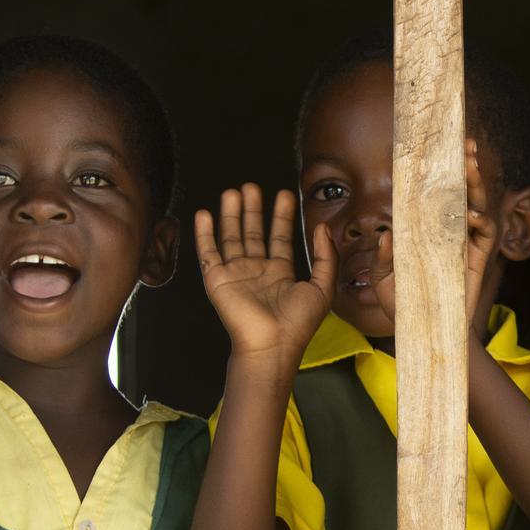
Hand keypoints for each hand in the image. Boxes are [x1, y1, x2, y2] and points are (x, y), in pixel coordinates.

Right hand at [196, 184, 334, 360]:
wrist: (272, 344)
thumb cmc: (298, 323)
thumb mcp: (322, 287)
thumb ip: (325, 257)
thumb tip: (322, 228)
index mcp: (280, 273)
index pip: (279, 238)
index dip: (282, 216)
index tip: (285, 194)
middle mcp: (256, 271)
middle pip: (253, 233)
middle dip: (253, 209)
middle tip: (252, 186)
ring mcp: (236, 274)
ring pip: (231, 237)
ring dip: (231, 215)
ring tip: (233, 191)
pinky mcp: (217, 279)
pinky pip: (208, 252)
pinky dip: (204, 234)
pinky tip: (204, 214)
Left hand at [370, 140, 494, 325]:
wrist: (421, 332)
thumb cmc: (403, 304)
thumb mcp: (382, 279)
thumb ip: (382, 259)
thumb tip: (387, 237)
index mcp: (424, 229)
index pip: (430, 194)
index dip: (434, 172)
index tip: (432, 147)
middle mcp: (446, 230)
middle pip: (458, 191)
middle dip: (463, 166)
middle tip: (465, 143)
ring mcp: (463, 242)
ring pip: (475, 204)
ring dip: (474, 183)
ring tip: (470, 163)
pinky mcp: (476, 259)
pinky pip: (485, 234)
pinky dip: (482, 220)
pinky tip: (472, 213)